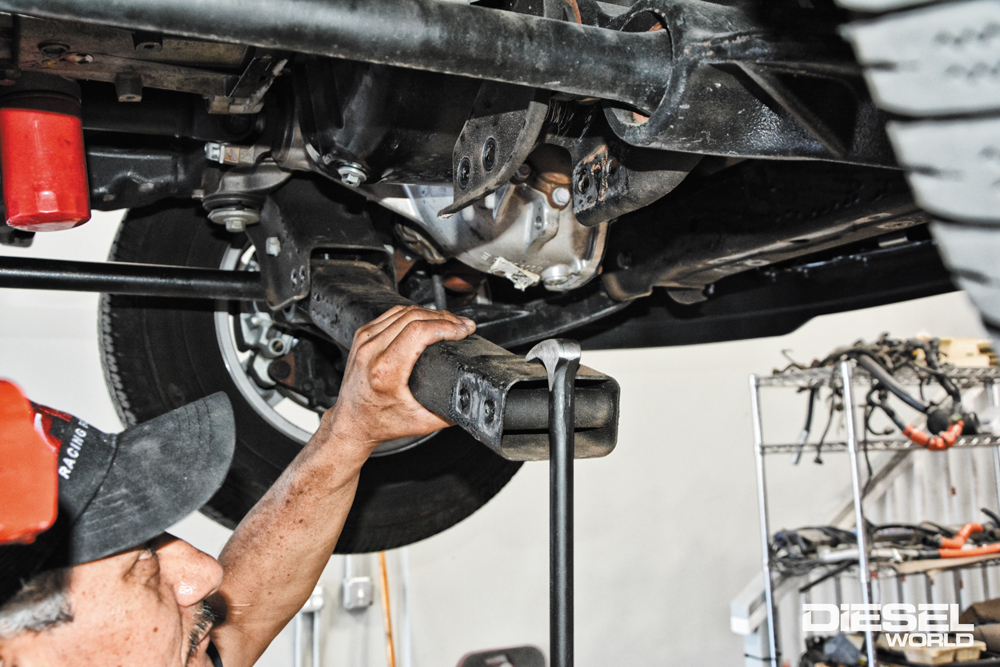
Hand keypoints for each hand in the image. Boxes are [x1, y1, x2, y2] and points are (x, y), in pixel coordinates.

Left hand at [322, 305, 475, 452]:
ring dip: (431, 313)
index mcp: (385, 371)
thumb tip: (473, 400)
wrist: (351, 422)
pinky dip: (414, 314)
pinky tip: (428, 320)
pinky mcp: (363, 336)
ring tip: (450, 322)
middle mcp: (372, 351)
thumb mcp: (422, 422)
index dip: (446, 326)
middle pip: (414, 316)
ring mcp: (365, 340)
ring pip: (404, 311)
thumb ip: (450, 412)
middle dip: (445, 318)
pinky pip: (392, 314)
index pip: (419, 331)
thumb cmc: (380, 422)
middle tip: (463, 326)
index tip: (463, 331)